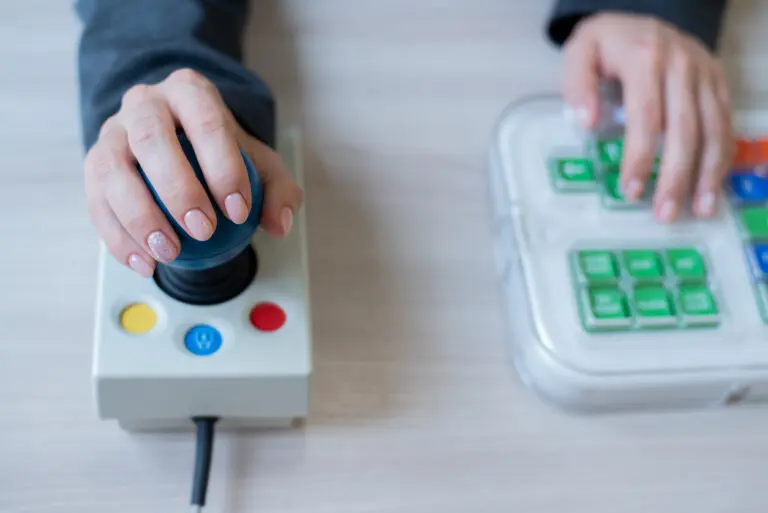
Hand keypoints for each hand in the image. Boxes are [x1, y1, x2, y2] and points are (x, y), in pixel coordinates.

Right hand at [83, 69, 301, 276]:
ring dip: (140, 217)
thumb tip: (279, 225)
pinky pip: (97, 201)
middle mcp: (145, 103)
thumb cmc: (221, 154)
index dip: (222, 167)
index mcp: (190, 92)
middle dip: (178, 189)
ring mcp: (113, 131)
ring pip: (113, 169)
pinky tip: (145, 263)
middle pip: (152, 138)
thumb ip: (278, 191)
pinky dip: (118, 238)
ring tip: (170, 253)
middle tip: (203, 231)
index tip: (238, 211)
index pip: (206, 121)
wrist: (179, 143)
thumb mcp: (261, 165)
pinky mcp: (93, 164)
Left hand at [562, 12, 734, 221]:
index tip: (631, 190)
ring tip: (699, 209)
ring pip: (714, 129)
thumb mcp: (579, 52)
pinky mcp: (718, 82)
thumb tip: (586, 124)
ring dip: (708, 174)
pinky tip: (712, 186)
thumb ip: (577, 85)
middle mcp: (683, 65)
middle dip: (677, 175)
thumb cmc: (607, 43)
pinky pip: (726, 123)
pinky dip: (722, 157)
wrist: (641, 18)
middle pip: (684, 128)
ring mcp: (705, 74)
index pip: (646, 115)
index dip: (640, 156)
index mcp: (646, 58)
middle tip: (665, 213)